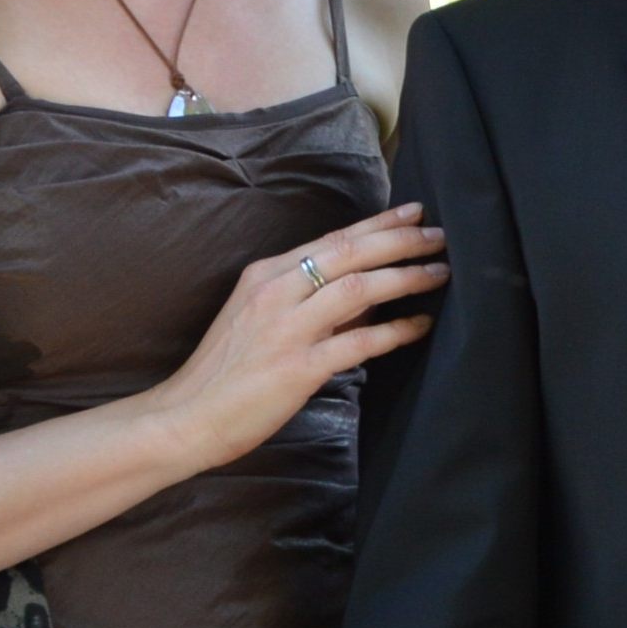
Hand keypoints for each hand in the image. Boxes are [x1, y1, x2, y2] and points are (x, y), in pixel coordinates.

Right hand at [146, 204, 447, 470]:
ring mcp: (287, 328)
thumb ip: (306, 301)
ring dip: (405, 277)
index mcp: (265, 275)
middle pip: (349, 252)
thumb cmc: (224, 371)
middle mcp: (276, 292)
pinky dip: (395, 331)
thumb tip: (360, 292)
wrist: (186, 416)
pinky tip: (420, 325)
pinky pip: (358, 342)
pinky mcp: (298, 367)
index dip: (377, 223)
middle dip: (400, 240)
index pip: (331, 239)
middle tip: (439, 235)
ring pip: (358, 288)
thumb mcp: (258, 318)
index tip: (413, 211)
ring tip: (440, 272)